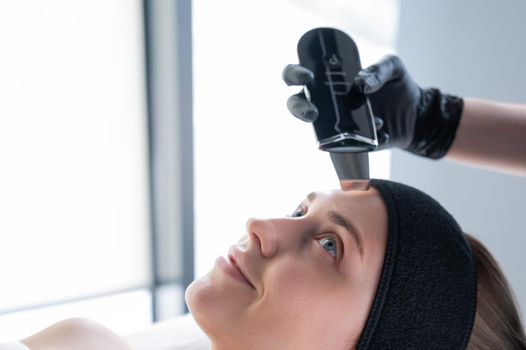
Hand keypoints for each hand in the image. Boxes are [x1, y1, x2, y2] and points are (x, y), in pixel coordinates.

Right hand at [282, 55, 463, 158]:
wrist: (418, 115)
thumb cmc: (399, 86)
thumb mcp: (393, 68)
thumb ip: (379, 69)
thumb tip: (361, 85)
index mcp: (330, 78)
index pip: (299, 74)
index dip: (295, 74)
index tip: (308, 77)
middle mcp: (327, 102)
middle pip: (296, 103)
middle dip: (298, 108)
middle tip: (313, 112)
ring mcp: (336, 124)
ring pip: (315, 129)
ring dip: (326, 129)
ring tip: (352, 125)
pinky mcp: (349, 143)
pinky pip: (345, 145)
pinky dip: (364, 138)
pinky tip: (381, 129)